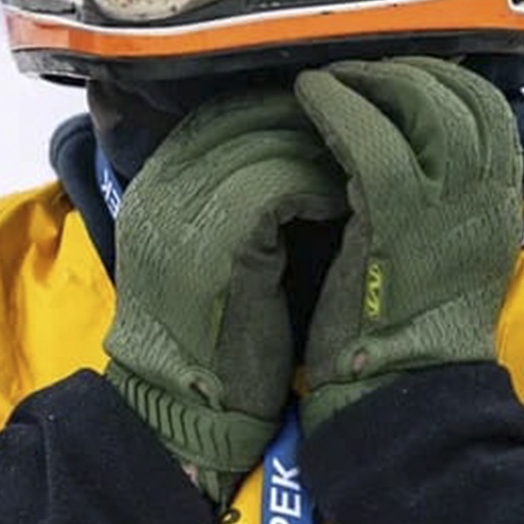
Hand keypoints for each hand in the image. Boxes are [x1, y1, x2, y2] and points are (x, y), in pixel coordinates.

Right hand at [103, 87, 344, 502]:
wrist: (184, 416)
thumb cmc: (215, 338)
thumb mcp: (215, 250)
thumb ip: (238, 194)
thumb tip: (305, 140)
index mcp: (156, 184)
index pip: (221, 111)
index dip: (281, 108)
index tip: (334, 114)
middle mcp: (162, 188)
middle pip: (243, 114)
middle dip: (310, 117)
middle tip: (365, 125)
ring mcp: (183, 214)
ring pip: (267, 140)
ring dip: (325, 147)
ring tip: (366, 158)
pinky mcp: (218, 246)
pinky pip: (279, 185)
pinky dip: (320, 186)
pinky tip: (349, 198)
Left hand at [290, 56, 521, 431]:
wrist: (402, 395)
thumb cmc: (412, 332)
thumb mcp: (451, 254)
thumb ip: (446, 199)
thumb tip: (414, 143)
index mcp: (499, 207)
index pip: (488, 109)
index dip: (440, 77)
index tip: (397, 73)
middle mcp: (483, 198)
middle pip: (457, 96)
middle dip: (402, 70)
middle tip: (356, 70)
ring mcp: (443, 206)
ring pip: (418, 105)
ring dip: (367, 79)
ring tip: (329, 79)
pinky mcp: (394, 219)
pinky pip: (369, 139)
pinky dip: (337, 106)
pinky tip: (310, 96)